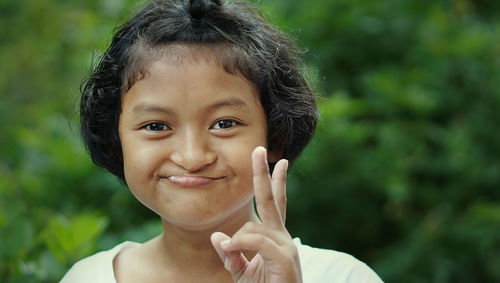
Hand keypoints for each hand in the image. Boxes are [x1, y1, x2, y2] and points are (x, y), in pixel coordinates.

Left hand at [210, 146, 302, 282]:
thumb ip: (230, 255)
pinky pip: (257, 241)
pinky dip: (241, 243)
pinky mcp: (284, 259)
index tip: (278, 162)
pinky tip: (233, 247)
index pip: (274, 204)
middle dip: (264, 174)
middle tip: (259, 149)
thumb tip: (218, 237)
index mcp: (273, 238)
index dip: (274, 182)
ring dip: (237, 240)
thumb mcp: (241, 274)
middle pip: (270, 200)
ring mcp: (285, 247)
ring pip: (253, 227)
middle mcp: (282, 238)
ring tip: (232, 255)